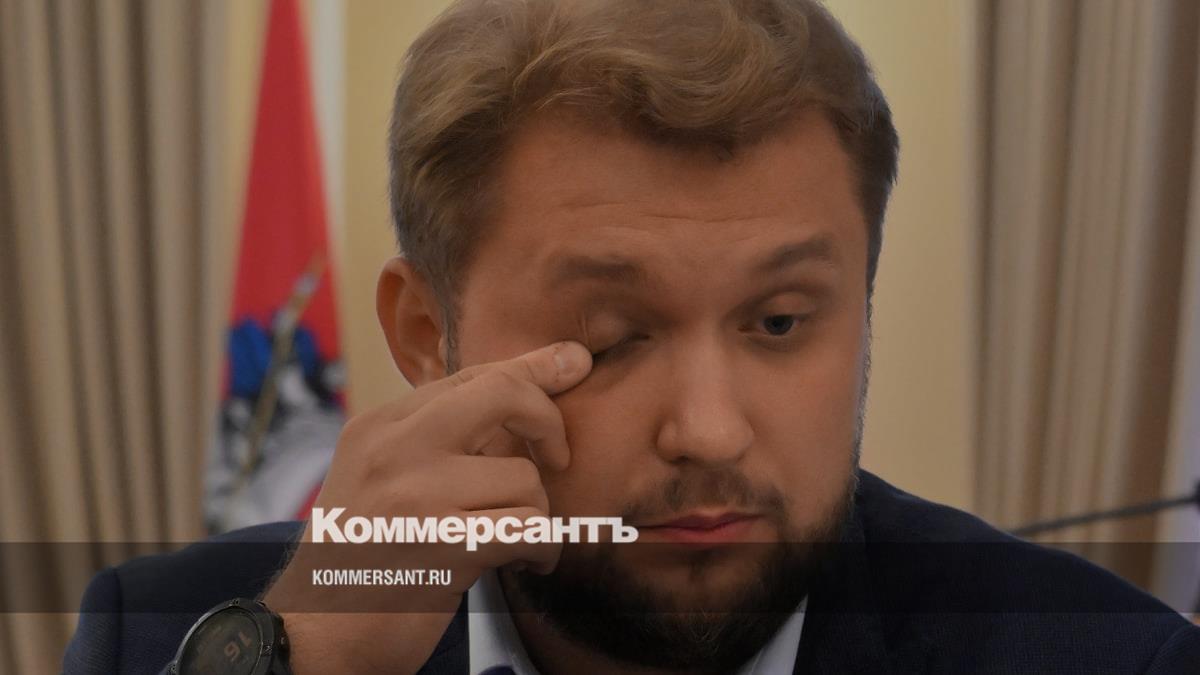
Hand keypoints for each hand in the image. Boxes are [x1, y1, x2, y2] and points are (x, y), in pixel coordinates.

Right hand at [261, 341, 592, 673]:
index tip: (573, 361)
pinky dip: (543, 550)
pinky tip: (528, 563)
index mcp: (380, 426)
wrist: (318, 635)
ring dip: (537, 516)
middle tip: (559, 458)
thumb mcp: (381, 478)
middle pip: (504, 395)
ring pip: (526, 478)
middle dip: (549, 421)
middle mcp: (395, 449)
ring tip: (516, 542)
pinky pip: (531, 528)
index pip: (472, 376)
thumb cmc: (363, 557)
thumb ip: (438, 437)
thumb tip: (524, 387)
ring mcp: (419, 496)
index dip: (532, 369)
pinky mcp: (445, 546)